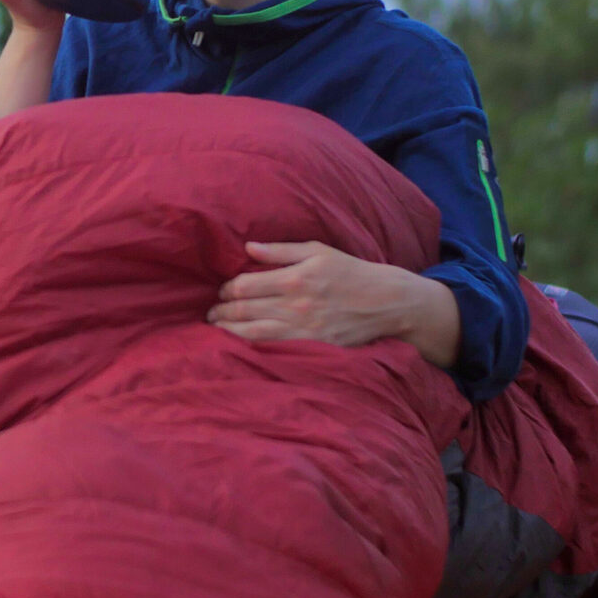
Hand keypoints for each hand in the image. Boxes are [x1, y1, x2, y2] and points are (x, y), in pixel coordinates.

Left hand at [208, 241, 460, 365]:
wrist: (387, 302)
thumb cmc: (350, 272)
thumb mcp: (317, 251)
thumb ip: (280, 251)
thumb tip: (247, 248)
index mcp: (294, 278)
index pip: (244, 285)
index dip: (226, 290)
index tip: (221, 291)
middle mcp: (296, 305)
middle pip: (244, 310)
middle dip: (221, 312)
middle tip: (210, 313)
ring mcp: (303, 329)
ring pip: (252, 333)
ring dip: (228, 331)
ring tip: (215, 329)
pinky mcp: (313, 347)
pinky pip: (274, 350)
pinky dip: (251, 348)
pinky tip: (239, 346)